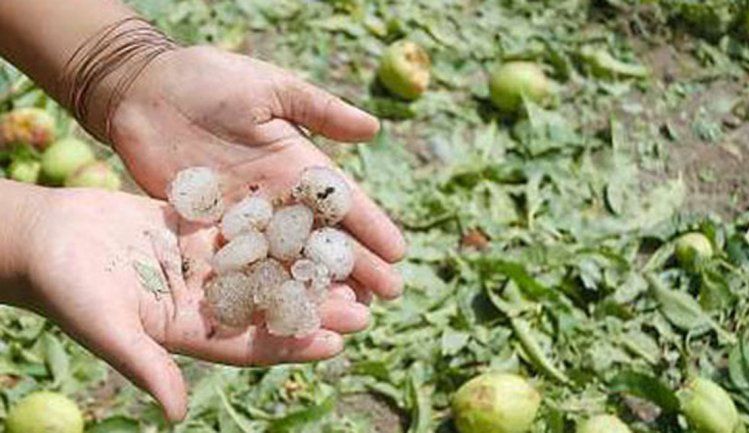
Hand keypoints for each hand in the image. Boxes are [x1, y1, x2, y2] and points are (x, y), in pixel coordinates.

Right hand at [19, 187, 370, 420]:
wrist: (43, 237)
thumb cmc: (64, 286)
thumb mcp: (106, 327)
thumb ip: (145, 364)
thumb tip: (177, 414)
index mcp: (185, 330)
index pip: (249, 344)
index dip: (292, 344)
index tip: (337, 343)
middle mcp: (200, 300)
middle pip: (267, 305)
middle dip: (313, 306)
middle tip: (363, 305)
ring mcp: (198, 264)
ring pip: (262, 264)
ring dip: (302, 264)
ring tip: (348, 262)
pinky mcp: (192, 230)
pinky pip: (241, 227)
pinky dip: (273, 224)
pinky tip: (309, 217)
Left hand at [109, 46, 404, 301]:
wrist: (142, 89)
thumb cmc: (208, 78)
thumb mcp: (270, 87)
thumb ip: (319, 109)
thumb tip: (374, 127)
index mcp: (297, 163)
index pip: (342, 200)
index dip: (370, 226)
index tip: (398, 253)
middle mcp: (277, 197)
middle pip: (321, 236)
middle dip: (355, 265)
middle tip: (386, 296)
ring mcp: (243, 217)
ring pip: (287, 258)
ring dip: (316, 284)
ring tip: (346, 313)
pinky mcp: (206, 229)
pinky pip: (240, 263)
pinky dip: (263, 285)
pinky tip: (285, 309)